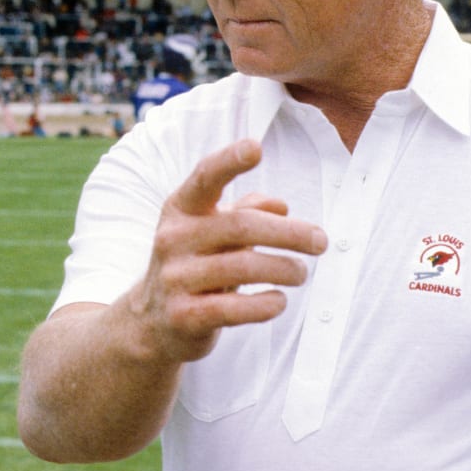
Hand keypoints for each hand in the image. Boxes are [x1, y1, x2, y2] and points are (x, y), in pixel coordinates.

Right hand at [129, 138, 326, 363]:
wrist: (150, 323)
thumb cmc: (193, 266)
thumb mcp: (210, 233)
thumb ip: (243, 213)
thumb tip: (280, 205)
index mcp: (181, 209)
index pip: (204, 178)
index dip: (229, 162)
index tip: (255, 148)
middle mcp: (173, 239)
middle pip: (241, 226)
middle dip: (289, 233)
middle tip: (320, 242)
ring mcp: (175, 278)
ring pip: (243, 268)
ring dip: (284, 269)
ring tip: (300, 273)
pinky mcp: (184, 316)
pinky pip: (234, 309)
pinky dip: (265, 304)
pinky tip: (278, 300)